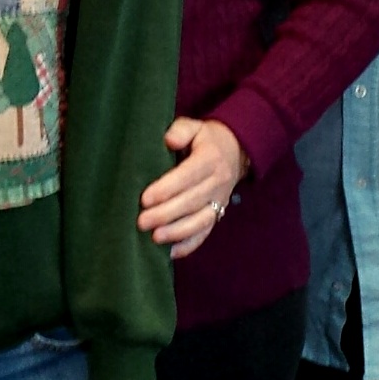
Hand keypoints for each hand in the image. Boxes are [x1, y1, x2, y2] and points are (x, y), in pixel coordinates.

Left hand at [137, 118, 248, 259]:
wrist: (236, 152)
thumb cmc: (206, 139)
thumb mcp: (195, 127)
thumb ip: (180, 130)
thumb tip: (169, 140)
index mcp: (210, 159)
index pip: (188, 176)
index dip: (167, 188)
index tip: (145, 199)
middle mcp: (218, 182)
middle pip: (192, 202)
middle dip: (166, 214)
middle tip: (141, 222)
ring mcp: (220, 201)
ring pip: (200, 221)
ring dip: (177, 232)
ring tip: (154, 238)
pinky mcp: (219, 214)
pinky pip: (206, 233)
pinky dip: (189, 245)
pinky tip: (170, 252)